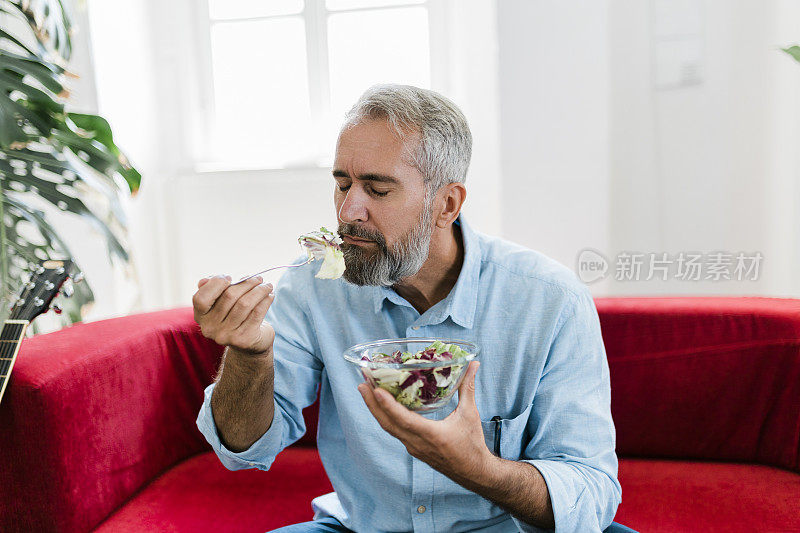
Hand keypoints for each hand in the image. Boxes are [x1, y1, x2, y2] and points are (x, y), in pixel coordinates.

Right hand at [193, 274, 275, 354]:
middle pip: (229, 296)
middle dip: (246, 283)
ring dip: (259, 290)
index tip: (230, 277)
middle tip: (258, 278)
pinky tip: (270, 295)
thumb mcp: (219, 303)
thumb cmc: (234, 315)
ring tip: (267, 285)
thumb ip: (212, 289)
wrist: (249, 343)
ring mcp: (226, 335)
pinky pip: (257, 313)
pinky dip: (265, 301)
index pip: (200, 298)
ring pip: (244, 304)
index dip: (215, 284)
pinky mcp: (243, 339)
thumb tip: (206, 280)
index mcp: (201, 317)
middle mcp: (210, 328)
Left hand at [357, 361, 492, 481]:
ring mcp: (413, 447)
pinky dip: (387, 417)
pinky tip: (383, 406)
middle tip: (362, 385)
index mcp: (431, 435)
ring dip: (376, 410)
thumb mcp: (470, 414)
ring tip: (367, 391)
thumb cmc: (472, 445)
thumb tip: (473, 364)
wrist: (474, 473)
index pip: (403, 419)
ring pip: (389, 428)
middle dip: (372, 404)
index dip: (388, 405)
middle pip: (388, 423)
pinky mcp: (413, 449)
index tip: (375, 390)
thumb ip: (468, 388)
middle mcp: (417, 443)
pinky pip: (395, 432)